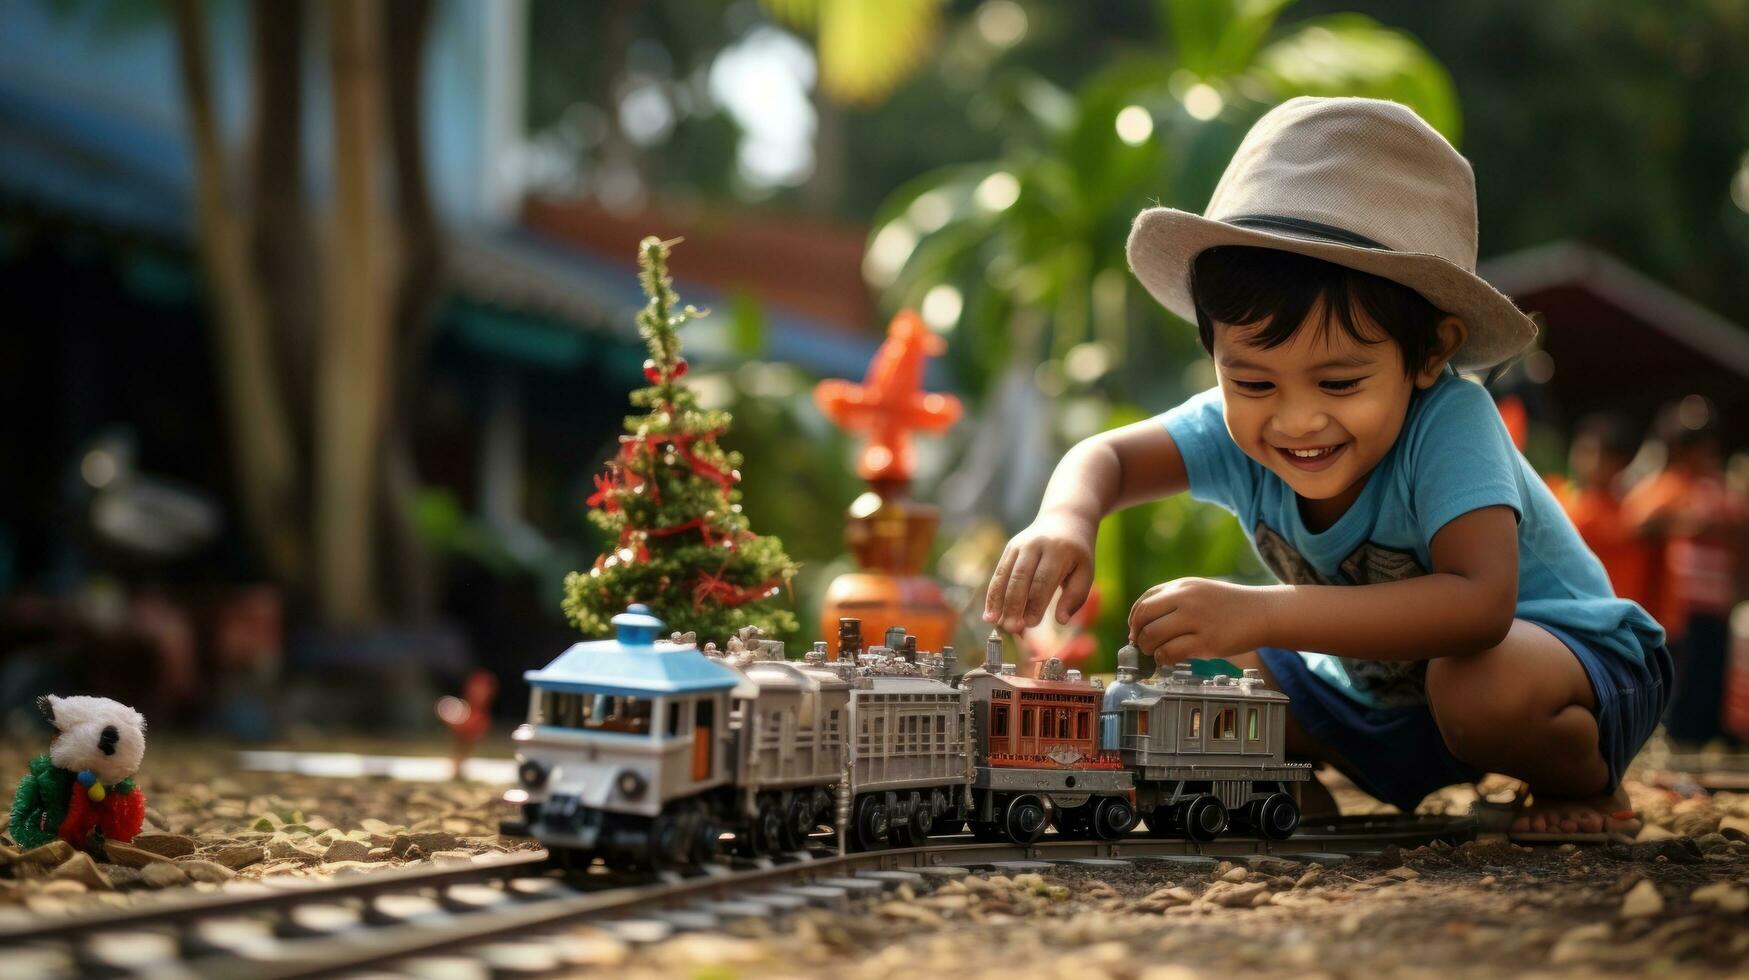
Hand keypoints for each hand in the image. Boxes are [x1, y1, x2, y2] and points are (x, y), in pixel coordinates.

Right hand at [983, 512, 1096, 633]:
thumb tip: (1061, 621)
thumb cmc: (1077, 553)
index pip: (1043, 580)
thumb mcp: (1085, 571)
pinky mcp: (1010, 548)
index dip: (1036, 603)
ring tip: (994, 622)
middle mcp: (1036, 544)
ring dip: (998, 600)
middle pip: (1021, 577)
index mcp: (1058, 550)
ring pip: (1005, 575)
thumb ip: (1075, 597)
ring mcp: (1020, 544)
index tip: (1031, 624)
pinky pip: (999, 573)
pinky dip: (993, 594)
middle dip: (1014, 604)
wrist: (1065, 519)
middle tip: (1012, 628)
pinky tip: (989, 613)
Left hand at [1128, 578, 1267, 663]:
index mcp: (1182, 586)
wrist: (1262, 612)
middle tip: (1142, 645)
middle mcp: (1187, 599)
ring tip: (1156, 653)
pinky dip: (1163, 658)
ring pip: (1153, 635)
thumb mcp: (1199, 591)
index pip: (1144, 601)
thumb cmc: (1229, 605)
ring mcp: (1197, 620)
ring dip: (1148, 648)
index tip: (1135, 631)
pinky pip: (1171, 652)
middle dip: (1137, 635)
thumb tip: (1143, 623)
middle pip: (1144, 617)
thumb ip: (1174, 600)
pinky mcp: (1207, 641)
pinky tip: (1169, 660)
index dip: (1134, 619)